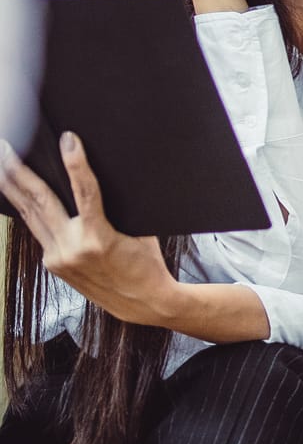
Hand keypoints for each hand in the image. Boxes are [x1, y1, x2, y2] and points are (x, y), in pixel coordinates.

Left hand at [1, 133, 178, 325]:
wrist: (142, 303)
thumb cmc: (147, 265)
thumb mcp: (139, 231)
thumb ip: (114, 209)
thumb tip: (96, 182)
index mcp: (99, 239)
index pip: (84, 191)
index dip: (76, 163)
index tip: (68, 140)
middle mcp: (72, 249)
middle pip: (40, 201)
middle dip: (19, 171)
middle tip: (6, 147)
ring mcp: (58, 258)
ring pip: (30, 215)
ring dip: (13, 187)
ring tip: (3, 164)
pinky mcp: (52, 264)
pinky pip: (36, 230)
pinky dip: (27, 209)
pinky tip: (18, 194)